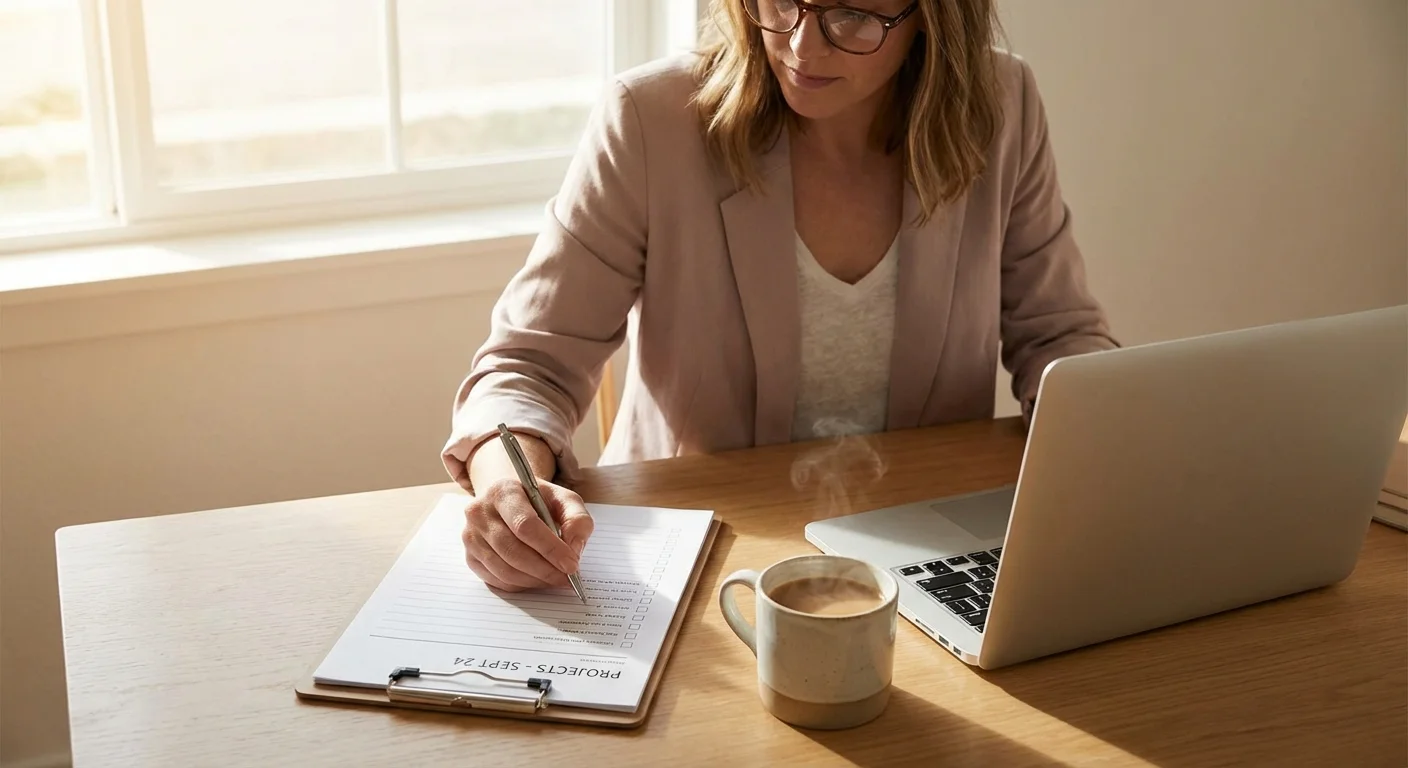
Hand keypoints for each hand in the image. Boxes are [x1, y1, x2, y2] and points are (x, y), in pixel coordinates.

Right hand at [462, 478, 593, 590]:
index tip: (571, 564)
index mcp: (503, 491)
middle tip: (567, 578)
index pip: (525, 525)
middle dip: (545, 570)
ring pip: (504, 570)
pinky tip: (538, 579)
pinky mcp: (470, 557)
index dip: (550, 548)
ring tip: (556, 579)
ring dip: (535, 580)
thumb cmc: (538, 501)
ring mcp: (471, 536)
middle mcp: (480, 512)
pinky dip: (522, 585)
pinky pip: (497, 580)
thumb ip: (577, 519)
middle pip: (513, 551)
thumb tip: (574, 549)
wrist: (509, 501)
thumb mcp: (564, 499)